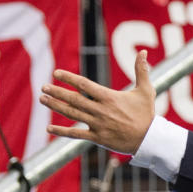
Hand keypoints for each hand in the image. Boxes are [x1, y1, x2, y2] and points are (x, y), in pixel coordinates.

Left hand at [40, 50, 154, 153]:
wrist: (149, 139)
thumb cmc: (147, 114)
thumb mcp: (146, 90)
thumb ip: (141, 70)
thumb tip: (142, 52)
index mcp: (109, 97)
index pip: (84, 84)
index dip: (69, 78)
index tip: (56, 73)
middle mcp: (101, 110)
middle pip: (74, 99)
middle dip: (57, 92)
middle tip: (44, 87)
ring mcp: (97, 125)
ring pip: (72, 114)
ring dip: (56, 106)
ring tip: (43, 99)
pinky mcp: (97, 138)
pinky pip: (75, 135)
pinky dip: (61, 132)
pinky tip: (49, 129)